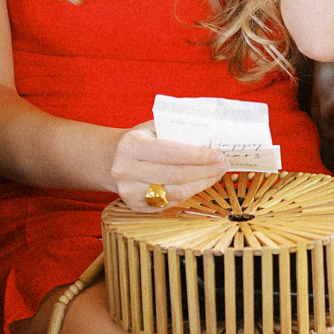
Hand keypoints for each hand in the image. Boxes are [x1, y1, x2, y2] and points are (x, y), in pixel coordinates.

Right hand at [108, 121, 225, 211]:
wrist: (109, 159)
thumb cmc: (138, 140)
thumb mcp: (152, 127)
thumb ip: (177, 130)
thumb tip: (212, 136)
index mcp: (132, 146)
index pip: (173, 153)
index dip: (199, 156)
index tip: (219, 155)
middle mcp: (126, 170)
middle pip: (177, 175)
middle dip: (206, 170)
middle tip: (223, 165)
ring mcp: (129, 191)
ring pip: (176, 192)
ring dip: (201, 184)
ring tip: (215, 174)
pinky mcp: (135, 206)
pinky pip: (169, 203)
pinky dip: (188, 193)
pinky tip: (198, 184)